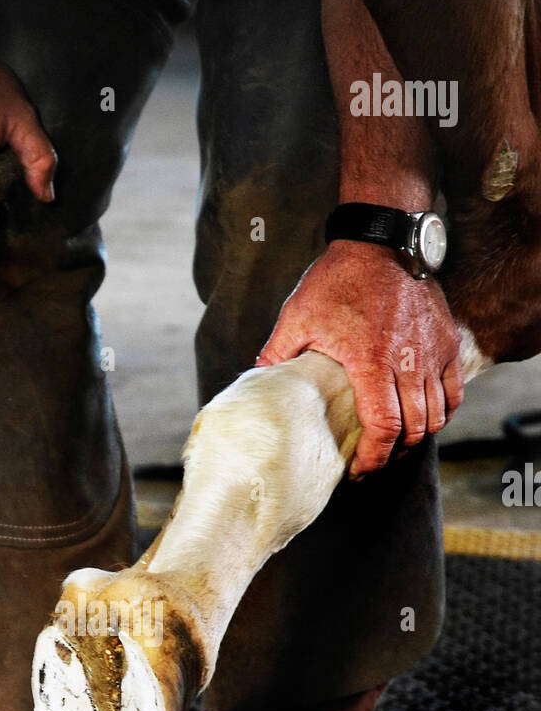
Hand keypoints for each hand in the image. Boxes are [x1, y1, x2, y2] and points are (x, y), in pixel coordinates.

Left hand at [257, 240, 463, 474]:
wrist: (382, 241)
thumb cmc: (338, 278)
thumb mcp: (298, 315)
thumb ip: (276, 353)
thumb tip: (258, 381)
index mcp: (372, 361)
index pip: (384, 428)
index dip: (374, 457)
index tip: (359, 469)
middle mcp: (409, 361)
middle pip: (413, 429)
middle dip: (392, 454)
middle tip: (372, 460)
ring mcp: (433, 352)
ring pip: (436, 415)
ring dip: (416, 436)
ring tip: (394, 443)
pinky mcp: (447, 341)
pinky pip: (453, 392)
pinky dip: (440, 412)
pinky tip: (420, 417)